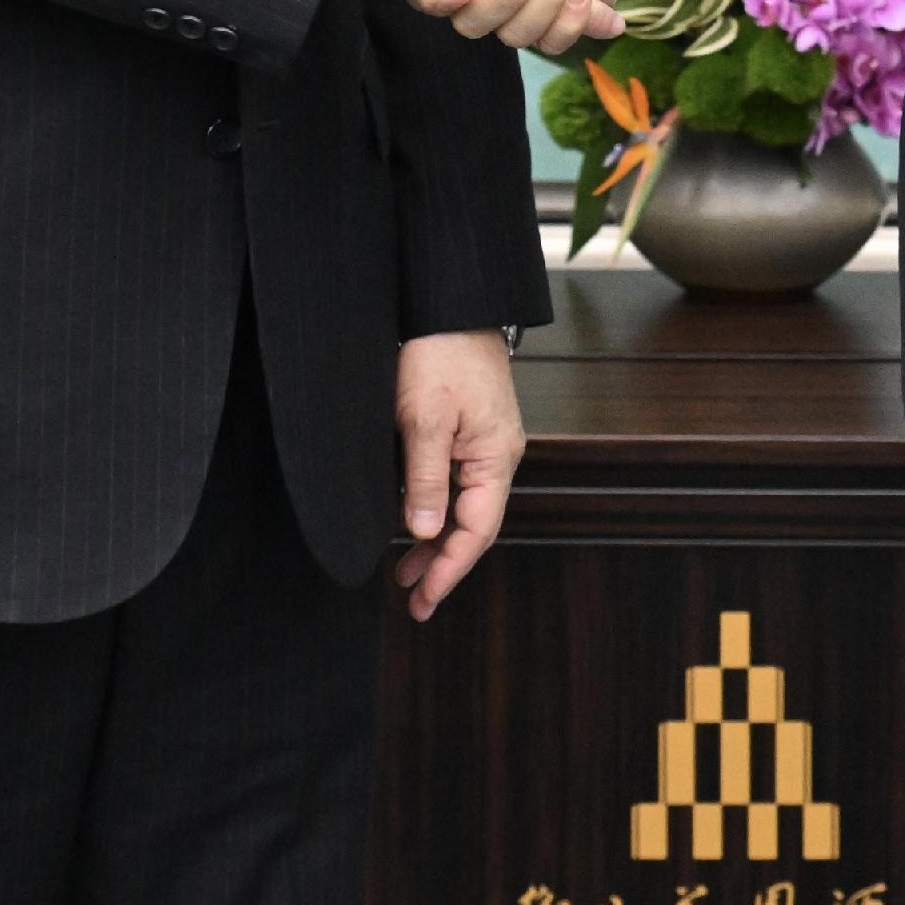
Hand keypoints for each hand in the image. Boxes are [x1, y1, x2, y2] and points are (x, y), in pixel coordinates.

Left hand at [387, 327, 523, 621]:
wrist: (450, 304)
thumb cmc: (439, 354)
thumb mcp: (424, 419)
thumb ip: (424, 480)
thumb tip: (423, 534)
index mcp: (496, 457)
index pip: (477, 531)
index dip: (449, 569)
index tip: (423, 598)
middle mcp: (499, 456)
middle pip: (475, 526)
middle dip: (443, 565)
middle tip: (412, 600)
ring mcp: (487, 445)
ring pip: (465, 508)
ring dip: (437, 542)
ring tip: (405, 574)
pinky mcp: (472, 433)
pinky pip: (458, 486)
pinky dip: (436, 511)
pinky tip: (412, 525)